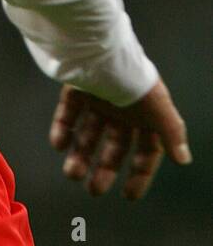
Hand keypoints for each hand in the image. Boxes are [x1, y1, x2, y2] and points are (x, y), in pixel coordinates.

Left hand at [49, 78, 191, 200]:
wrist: (100, 49)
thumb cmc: (133, 80)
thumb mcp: (158, 108)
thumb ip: (171, 133)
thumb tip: (184, 159)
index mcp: (146, 114)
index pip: (146, 150)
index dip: (140, 173)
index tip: (128, 196)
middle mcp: (122, 108)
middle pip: (114, 146)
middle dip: (105, 169)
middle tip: (93, 190)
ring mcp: (98, 98)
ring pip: (88, 133)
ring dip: (80, 154)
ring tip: (72, 173)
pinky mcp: (76, 88)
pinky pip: (67, 114)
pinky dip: (62, 130)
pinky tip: (60, 144)